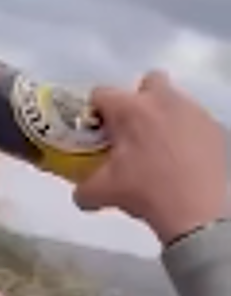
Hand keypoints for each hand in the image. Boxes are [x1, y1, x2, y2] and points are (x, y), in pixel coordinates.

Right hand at [73, 70, 228, 245]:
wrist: (197, 214)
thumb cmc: (146, 193)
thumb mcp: (104, 192)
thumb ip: (84, 188)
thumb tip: (81, 193)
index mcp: (129, 109)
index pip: (102, 93)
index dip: (97, 111)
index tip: (100, 130)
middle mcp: (162, 101)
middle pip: (149, 81)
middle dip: (140, 99)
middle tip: (136, 129)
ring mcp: (193, 112)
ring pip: (175, 101)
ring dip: (165, 116)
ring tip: (162, 147)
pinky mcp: (215, 128)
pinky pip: (196, 122)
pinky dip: (189, 134)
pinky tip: (185, 158)